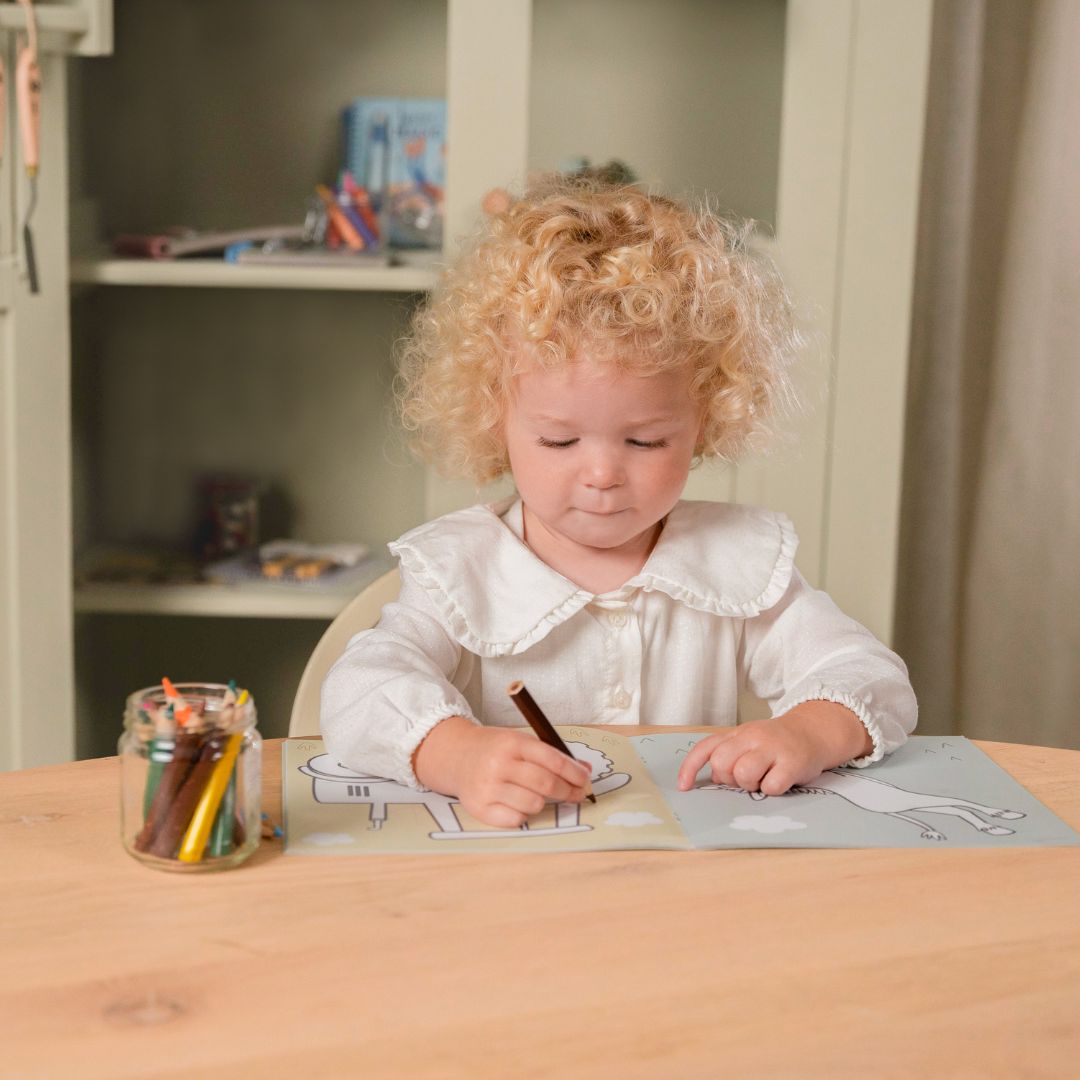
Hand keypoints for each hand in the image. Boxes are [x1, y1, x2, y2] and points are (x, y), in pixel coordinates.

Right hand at [413, 716, 592, 827]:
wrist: (456, 756)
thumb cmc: (495, 749)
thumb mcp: (520, 742)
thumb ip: (551, 755)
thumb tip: (584, 771)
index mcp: (512, 743)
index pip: (552, 759)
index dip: (574, 773)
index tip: (585, 780)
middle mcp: (499, 764)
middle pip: (546, 784)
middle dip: (568, 791)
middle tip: (576, 794)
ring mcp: (488, 787)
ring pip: (533, 804)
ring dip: (542, 802)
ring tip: (537, 795)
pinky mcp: (480, 808)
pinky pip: (516, 819)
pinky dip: (523, 814)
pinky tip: (518, 804)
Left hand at [676, 701, 871, 795]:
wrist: (814, 732)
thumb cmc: (777, 743)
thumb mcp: (749, 743)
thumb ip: (729, 756)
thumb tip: (715, 779)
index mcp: (738, 734)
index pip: (706, 747)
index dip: (691, 767)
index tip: (684, 787)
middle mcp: (752, 737)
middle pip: (722, 762)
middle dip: (729, 777)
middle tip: (746, 778)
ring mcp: (772, 748)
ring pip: (743, 774)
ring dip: (750, 784)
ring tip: (764, 779)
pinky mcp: (792, 763)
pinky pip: (771, 786)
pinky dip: (772, 790)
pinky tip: (780, 781)